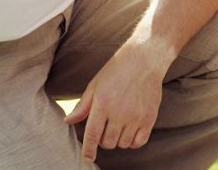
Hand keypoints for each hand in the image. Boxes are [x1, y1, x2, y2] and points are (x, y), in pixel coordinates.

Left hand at [64, 41, 165, 161]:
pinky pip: (138, 142)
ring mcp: (136, 116)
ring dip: (117, 140)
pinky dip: (132, 141)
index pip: (92, 135)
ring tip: (118, 127)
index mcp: (103, 104)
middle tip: (105, 129)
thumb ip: (83, 106)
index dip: (88, 150)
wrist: (144, 59)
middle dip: (103, 140)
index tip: (87, 158)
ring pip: (122, 144)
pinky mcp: (149, 118)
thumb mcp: (95, 84)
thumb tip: (68, 121)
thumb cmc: (117, 69)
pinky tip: (130, 131)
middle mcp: (119, 112)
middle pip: (107, 142)